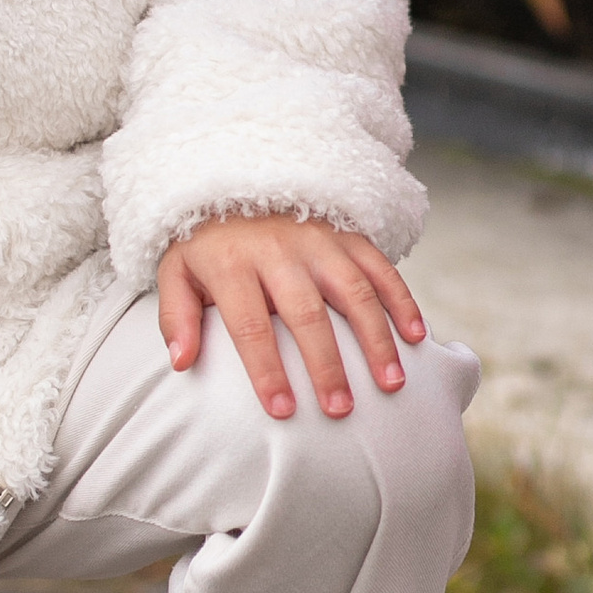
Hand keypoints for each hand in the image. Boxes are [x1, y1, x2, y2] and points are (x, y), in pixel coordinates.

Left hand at [157, 214, 427, 419]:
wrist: (236, 181)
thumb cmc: (206, 244)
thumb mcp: (176, 272)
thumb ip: (176, 317)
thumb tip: (182, 363)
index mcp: (232, 264)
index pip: (249, 326)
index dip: (267, 370)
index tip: (283, 411)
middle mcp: (279, 250)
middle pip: (306, 313)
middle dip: (326, 364)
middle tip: (340, 410)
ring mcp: (318, 240)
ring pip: (353, 291)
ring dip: (376, 338)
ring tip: (391, 383)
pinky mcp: (346, 234)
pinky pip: (380, 267)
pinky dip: (401, 300)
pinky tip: (416, 337)